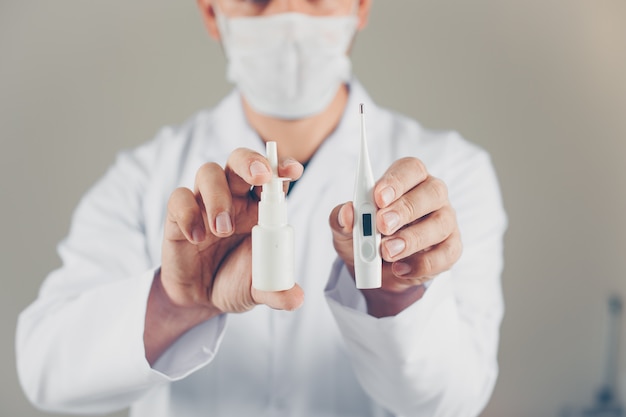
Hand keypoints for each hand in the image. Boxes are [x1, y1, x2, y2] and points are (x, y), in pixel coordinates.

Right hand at [145, 148, 303, 363]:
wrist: (201, 298)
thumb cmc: (235, 281)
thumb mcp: (258, 289)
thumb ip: (277, 290)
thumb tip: (296, 299)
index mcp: (259, 207)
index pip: (272, 177)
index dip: (282, 167)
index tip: (293, 172)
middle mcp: (234, 197)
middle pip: (239, 160)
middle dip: (251, 162)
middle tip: (260, 177)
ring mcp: (204, 202)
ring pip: (209, 173)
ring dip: (218, 197)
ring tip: (222, 229)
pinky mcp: (179, 215)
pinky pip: (179, 198)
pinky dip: (188, 213)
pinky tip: (197, 238)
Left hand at [329, 157, 461, 316]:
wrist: (376, 270)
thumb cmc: (365, 236)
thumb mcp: (346, 228)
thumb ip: (341, 218)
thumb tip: (347, 213)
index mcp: (408, 180)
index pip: (410, 169)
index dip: (396, 180)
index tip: (378, 196)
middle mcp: (431, 195)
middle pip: (431, 192)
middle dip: (405, 209)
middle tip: (382, 225)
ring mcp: (445, 221)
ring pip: (440, 224)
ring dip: (412, 239)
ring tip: (387, 252)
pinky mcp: (450, 248)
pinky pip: (446, 254)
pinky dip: (422, 264)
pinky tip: (400, 269)